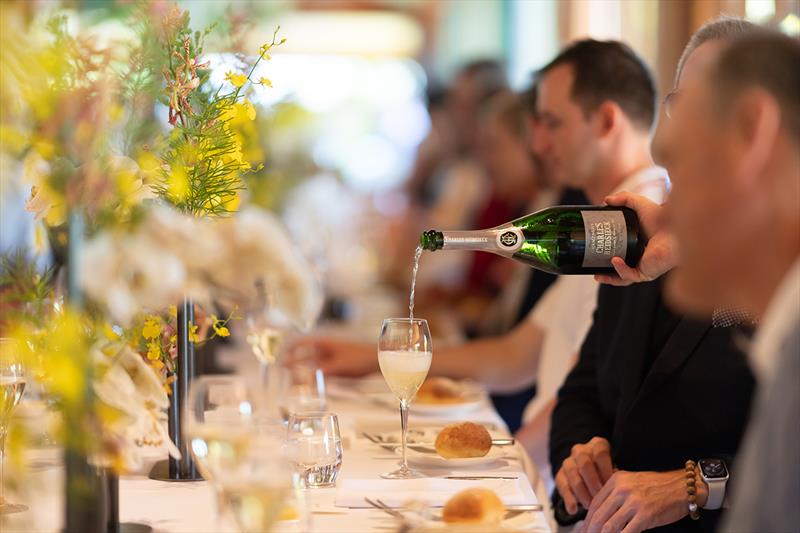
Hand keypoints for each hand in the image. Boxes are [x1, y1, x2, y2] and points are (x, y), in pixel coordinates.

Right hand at [286, 336, 375, 376]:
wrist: (376, 359)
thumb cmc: (359, 358)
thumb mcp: (339, 366)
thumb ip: (322, 372)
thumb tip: (306, 380)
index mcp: (323, 343)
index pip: (299, 342)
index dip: (287, 349)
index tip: (278, 358)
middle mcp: (324, 348)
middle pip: (303, 354)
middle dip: (291, 362)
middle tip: (280, 372)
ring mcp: (329, 357)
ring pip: (310, 363)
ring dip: (301, 370)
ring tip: (291, 381)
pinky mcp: (335, 365)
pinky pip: (319, 370)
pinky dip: (311, 376)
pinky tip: (308, 385)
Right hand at [555, 437, 613, 513]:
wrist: (588, 474)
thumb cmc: (607, 473)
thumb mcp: (613, 470)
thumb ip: (614, 476)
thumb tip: (617, 488)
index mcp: (597, 445)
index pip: (600, 453)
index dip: (606, 469)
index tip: (611, 485)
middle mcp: (581, 450)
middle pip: (584, 462)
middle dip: (592, 481)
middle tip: (599, 495)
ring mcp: (569, 462)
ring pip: (572, 473)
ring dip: (581, 491)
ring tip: (589, 505)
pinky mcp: (560, 475)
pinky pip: (563, 486)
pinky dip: (568, 499)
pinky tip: (573, 510)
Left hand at [580, 470, 706, 532]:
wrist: (683, 487)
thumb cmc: (658, 487)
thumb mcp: (632, 482)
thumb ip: (616, 494)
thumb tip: (601, 513)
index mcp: (616, 480)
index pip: (595, 503)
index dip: (587, 520)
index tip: (584, 530)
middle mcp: (622, 489)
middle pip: (599, 515)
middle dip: (591, 531)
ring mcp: (633, 502)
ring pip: (609, 526)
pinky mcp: (645, 515)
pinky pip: (626, 532)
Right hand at [594, 193, 678, 286]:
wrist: (674, 227)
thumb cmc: (662, 218)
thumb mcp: (639, 204)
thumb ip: (624, 198)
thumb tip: (606, 199)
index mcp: (637, 246)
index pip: (620, 255)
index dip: (606, 256)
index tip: (594, 253)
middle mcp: (641, 259)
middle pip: (620, 271)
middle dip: (605, 274)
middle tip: (593, 269)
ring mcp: (644, 267)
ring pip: (623, 278)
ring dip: (609, 279)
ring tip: (597, 275)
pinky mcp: (647, 272)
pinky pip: (630, 276)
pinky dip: (621, 270)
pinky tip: (614, 261)